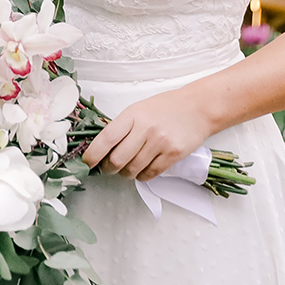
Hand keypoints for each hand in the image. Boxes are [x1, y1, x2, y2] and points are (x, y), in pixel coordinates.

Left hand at [81, 88, 213, 182]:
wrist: (197, 108)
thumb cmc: (165, 107)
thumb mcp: (138, 109)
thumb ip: (122, 126)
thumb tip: (102, 148)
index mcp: (132, 115)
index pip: (106, 139)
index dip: (93, 154)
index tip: (87, 162)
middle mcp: (145, 129)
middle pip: (117, 159)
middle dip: (107, 168)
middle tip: (106, 168)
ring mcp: (160, 143)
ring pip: (133, 169)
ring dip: (124, 174)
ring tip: (125, 169)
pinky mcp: (173, 155)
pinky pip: (150, 174)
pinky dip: (141, 176)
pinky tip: (140, 171)